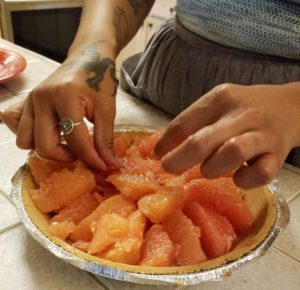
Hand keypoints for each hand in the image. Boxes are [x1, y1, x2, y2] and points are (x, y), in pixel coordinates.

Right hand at [0, 42, 118, 170]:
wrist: (88, 58)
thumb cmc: (100, 80)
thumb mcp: (107, 109)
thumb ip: (105, 139)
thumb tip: (109, 166)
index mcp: (64, 97)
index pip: (75, 140)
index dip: (91, 159)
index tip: (102, 167)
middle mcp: (41, 99)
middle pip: (44, 146)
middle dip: (65, 157)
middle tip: (81, 153)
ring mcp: (30, 100)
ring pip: (25, 141)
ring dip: (46, 148)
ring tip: (65, 142)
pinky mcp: (25, 102)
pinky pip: (17, 127)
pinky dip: (30, 136)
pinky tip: (48, 132)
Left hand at [154, 83, 299, 188]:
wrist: (290, 106)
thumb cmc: (244, 107)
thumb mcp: (219, 103)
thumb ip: (194, 121)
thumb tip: (163, 146)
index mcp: (220, 99)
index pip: (184, 122)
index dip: (165, 142)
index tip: (156, 154)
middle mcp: (240, 114)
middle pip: (202, 141)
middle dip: (179, 159)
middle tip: (168, 168)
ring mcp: (262, 135)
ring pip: (231, 153)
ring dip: (211, 168)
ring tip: (206, 170)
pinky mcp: (278, 155)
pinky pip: (261, 173)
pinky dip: (244, 180)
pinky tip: (237, 177)